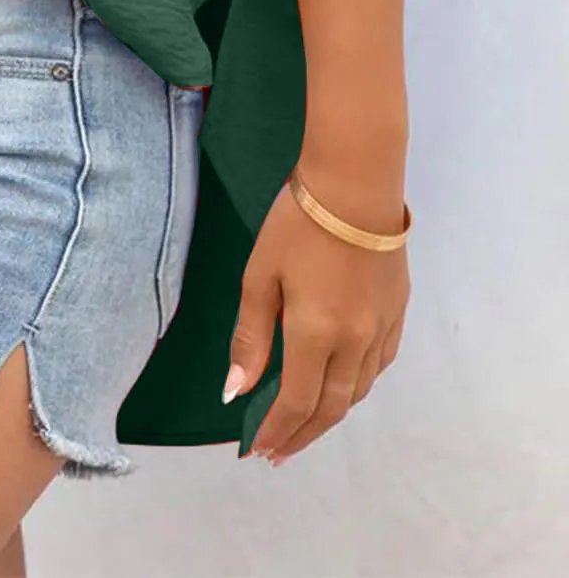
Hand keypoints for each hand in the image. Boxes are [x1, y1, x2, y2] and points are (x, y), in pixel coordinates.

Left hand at [226, 175, 409, 463]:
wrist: (356, 183)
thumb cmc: (297, 222)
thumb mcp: (260, 275)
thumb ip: (250, 337)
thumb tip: (236, 392)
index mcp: (317, 335)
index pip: (296, 403)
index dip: (275, 431)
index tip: (256, 449)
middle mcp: (356, 342)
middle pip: (330, 407)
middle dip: (302, 434)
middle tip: (278, 452)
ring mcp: (382, 328)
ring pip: (358, 390)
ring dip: (330, 414)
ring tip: (304, 424)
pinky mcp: (397, 311)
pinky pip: (379, 365)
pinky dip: (357, 385)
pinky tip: (343, 385)